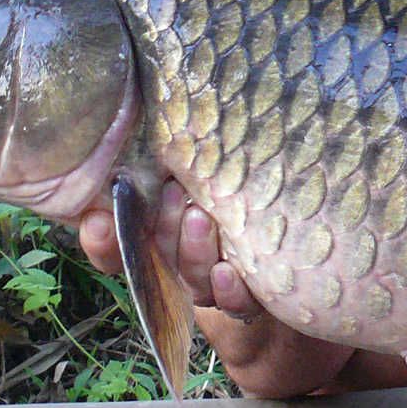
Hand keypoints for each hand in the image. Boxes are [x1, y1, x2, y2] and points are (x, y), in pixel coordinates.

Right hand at [73, 183, 391, 398]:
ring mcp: (217, 283)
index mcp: (166, 228)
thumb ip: (189, 152)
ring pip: (193, 276)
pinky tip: (231, 271)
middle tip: (171, 192)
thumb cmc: (256, 194)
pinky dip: (231, 289)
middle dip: (158, 226)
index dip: (102, 238)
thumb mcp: (221, 169)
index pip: (118, 239)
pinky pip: (237, 304)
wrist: (310, 261)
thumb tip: (166, 104)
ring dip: (191, 250)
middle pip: (156, 252)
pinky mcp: (253, 302)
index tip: (97, 219)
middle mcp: (185, 259)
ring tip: (200, 217)